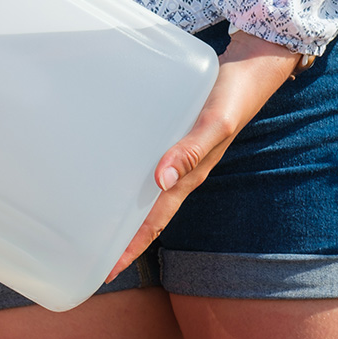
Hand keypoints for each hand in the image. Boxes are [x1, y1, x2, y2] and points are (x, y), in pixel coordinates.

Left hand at [106, 31, 302, 280]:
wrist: (251, 67)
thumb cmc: (234, 95)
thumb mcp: (215, 123)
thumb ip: (191, 150)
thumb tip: (160, 181)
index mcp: (190, 177)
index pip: (154, 222)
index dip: (131, 247)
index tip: (106, 271)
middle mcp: (180, 171)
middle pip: (145, 215)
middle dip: (120, 239)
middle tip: (87, 257)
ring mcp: (176, 155)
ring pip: (143, 193)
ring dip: (120, 211)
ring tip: (90, 223)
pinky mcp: (171, 136)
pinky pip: (144, 163)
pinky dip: (125, 176)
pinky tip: (107, 172)